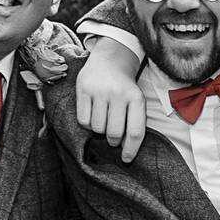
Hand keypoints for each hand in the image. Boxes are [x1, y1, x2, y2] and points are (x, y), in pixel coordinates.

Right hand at [76, 37, 144, 161]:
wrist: (111, 60)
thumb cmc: (124, 88)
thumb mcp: (135, 101)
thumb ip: (133, 123)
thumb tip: (126, 151)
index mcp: (136, 98)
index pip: (135, 132)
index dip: (131, 150)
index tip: (126, 159)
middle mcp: (118, 93)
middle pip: (114, 133)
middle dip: (113, 140)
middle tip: (112, 137)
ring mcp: (100, 90)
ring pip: (97, 128)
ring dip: (99, 130)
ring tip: (103, 119)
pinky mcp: (83, 89)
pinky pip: (83, 120)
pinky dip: (87, 123)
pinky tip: (93, 114)